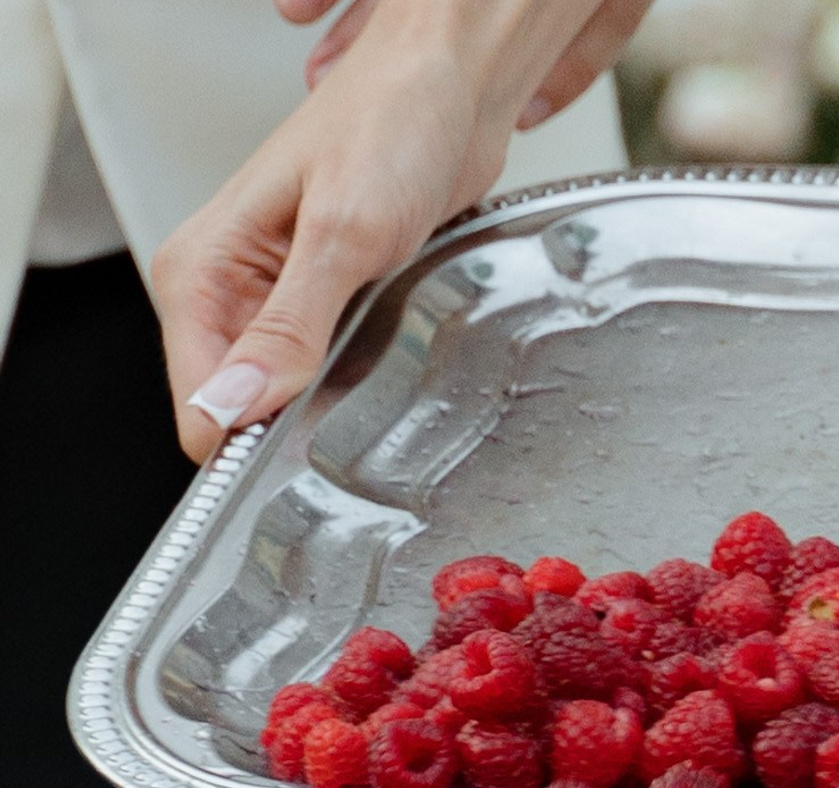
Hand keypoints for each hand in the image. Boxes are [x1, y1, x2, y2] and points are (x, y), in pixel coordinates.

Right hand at [152, 0, 632, 462]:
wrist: (448, 88)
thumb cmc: (392, 125)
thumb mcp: (343, 234)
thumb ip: (289, 325)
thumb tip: (239, 401)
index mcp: (205, 266)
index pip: (198, 400)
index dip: (243, 441)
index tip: (296, 455)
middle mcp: (232, 286)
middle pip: (236, 407)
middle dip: (285, 429)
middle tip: (350, 412)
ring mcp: (278, 299)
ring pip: (281, 396)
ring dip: (323, 407)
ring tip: (371, 379)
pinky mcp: (326, 302)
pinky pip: (324, 372)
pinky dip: (352, 386)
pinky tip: (383, 369)